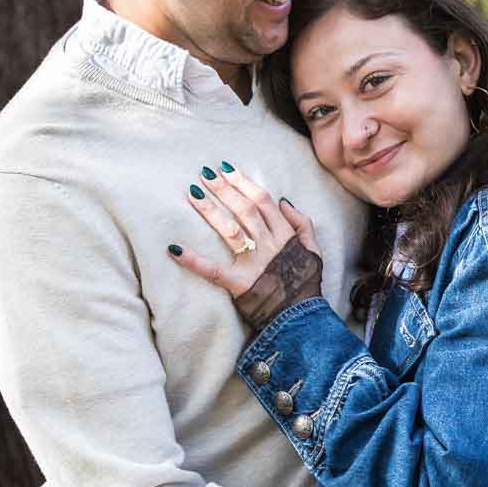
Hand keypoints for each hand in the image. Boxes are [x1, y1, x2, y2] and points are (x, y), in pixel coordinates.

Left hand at [169, 164, 323, 329]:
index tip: (227, 169)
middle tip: (205, 174)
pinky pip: (212, 270)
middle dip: (224, 189)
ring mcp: (252, 264)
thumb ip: (302, 223)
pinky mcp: (237, 284)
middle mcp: (268, 245)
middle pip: (244, 210)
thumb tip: (284, 201)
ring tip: (193, 194)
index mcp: (284, 235)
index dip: (244, 183)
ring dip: (210, 211)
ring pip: (230, 230)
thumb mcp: (313, 250)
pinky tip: (174, 249)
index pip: (262, 201)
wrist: (300, 316)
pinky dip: (193, 260)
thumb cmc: (305, 283)